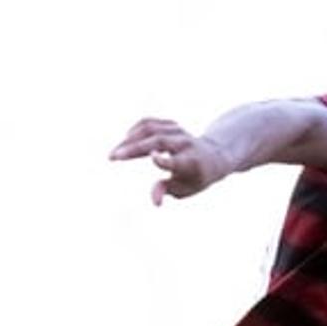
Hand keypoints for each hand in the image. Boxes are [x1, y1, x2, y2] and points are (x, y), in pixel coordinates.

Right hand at [110, 118, 233, 204]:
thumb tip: (155, 203)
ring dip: (130, 139)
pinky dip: (136, 129)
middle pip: (158, 141)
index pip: (177, 160)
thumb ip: (167, 191)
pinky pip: (150, 122)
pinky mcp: (172, 125)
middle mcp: (186, 144)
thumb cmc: (196, 177)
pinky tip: (125, 139)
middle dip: (134, 148)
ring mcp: (179, 132)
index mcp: (192, 162)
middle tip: (113, 157)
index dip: (164, 160)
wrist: (213, 157)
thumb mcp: (185, 189)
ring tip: (115, 153)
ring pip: (151, 129)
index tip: (152, 158)